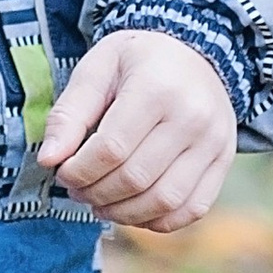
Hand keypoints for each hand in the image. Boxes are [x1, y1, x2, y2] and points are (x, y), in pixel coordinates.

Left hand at [40, 29, 238, 231]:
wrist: (195, 51)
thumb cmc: (137, 61)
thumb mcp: (97, 69)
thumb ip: (70, 114)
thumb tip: (48, 159)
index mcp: (156, 87)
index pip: (111, 149)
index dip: (79, 170)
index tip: (62, 171)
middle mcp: (192, 116)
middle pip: (136, 178)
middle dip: (96, 192)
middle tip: (78, 190)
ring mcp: (214, 141)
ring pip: (164, 200)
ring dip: (124, 213)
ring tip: (101, 202)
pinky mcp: (224, 160)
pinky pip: (192, 208)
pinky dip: (159, 221)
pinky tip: (134, 210)